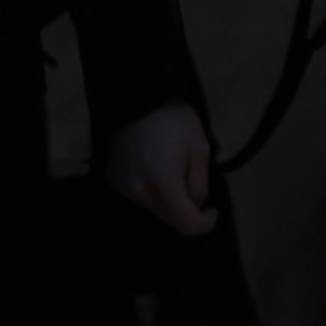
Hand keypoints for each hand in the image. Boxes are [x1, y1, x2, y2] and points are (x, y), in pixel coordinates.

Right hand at [109, 101, 221, 239]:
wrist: (137, 100)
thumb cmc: (175, 121)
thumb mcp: (200, 149)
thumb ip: (200, 184)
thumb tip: (195, 205)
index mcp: (163, 186)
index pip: (185, 225)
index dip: (204, 224)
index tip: (212, 210)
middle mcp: (138, 193)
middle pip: (169, 219)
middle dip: (186, 209)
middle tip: (192, 181)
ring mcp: (123, 188)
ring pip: (154, 209)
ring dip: (169, 201)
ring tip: (174, 171)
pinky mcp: (114, 181)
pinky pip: (139, 197)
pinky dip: (153, 192)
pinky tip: (156, 168)